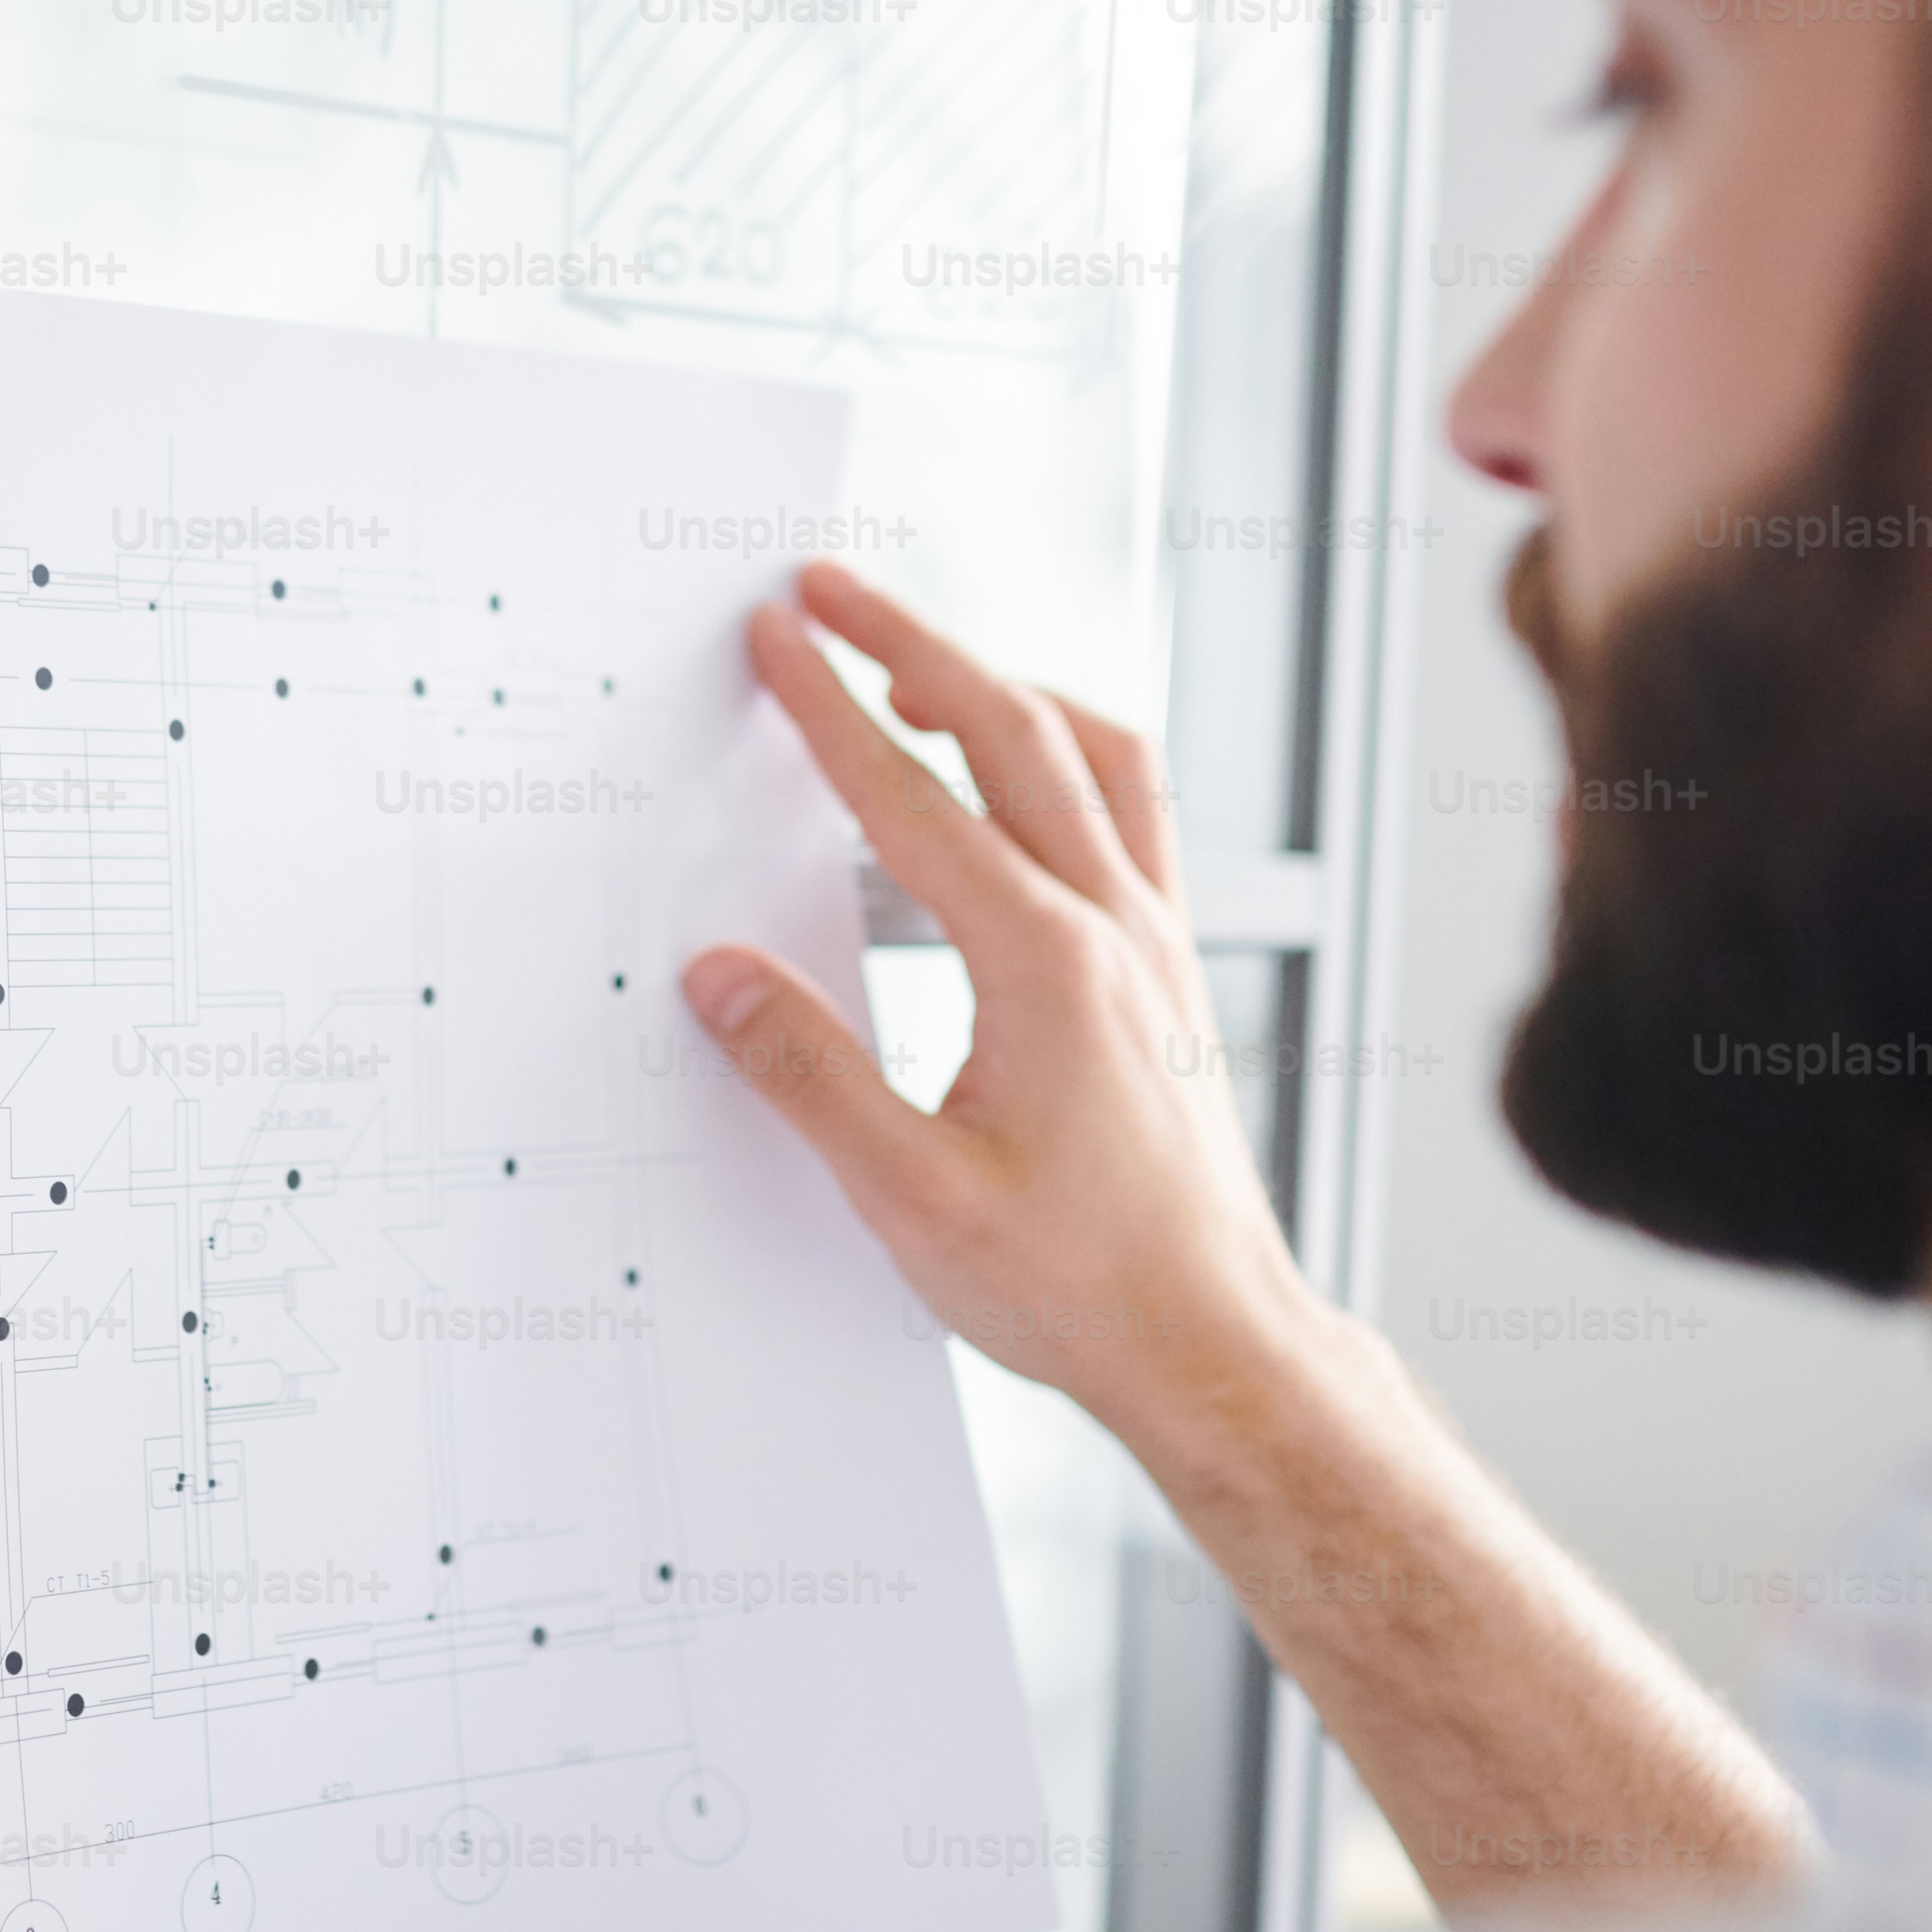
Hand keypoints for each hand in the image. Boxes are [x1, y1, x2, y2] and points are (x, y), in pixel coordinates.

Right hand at [680, 560, 1312, 1438]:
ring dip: (1005, 688)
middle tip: (827, 591)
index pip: (912, 802)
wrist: (1212, 1340)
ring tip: (922, 668)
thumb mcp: (910, 1198)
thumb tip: (719, 978)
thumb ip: (808, 1076)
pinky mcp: (1174, 972)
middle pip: (1014, 731)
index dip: (831, 712)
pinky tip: (1022, 781)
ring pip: (1096, 756)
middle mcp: (1115, 928)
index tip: (774, 638)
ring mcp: (1159, 943)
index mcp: (1043, 967)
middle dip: (910, 646)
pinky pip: (1133, 814)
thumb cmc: (1074, 1286)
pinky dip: (1071, 757)